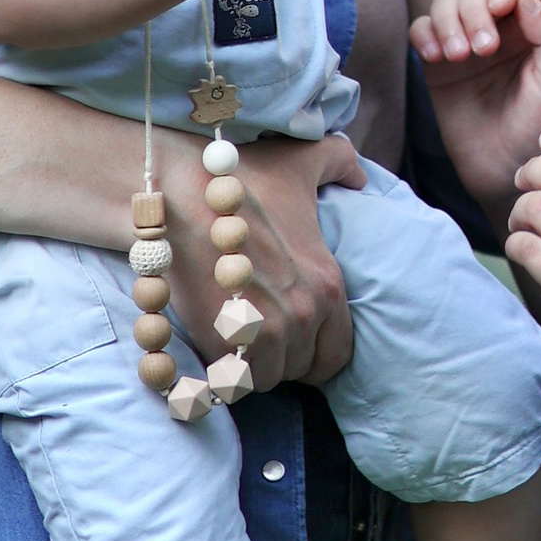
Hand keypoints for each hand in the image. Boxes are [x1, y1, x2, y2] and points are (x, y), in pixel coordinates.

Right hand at [160, 129, 362, 391]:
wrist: (180, 193)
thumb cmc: (242, 176)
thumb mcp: (303, 159)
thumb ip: (340, 163)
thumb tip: (360, 177)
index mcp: (329, 287)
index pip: (336, 355)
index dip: (315, 352)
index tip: (294, 343)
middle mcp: (302, 317)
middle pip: (298, 369)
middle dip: (280, 356)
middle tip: (257, 331)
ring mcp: (261, 336)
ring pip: (264, 378)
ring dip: (250, 365)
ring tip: (234, 335)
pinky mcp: (220, 345)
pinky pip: (230, 381)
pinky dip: (222, 370)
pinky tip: (212, 343)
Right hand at [409, 0, 540, 228]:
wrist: (509, 170)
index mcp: (532, 24)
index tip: (501, 7)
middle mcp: (498, 26)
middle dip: (474, 9)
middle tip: (482, 50)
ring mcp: (466, 42)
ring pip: (445, 2)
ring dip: (448, 21)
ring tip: (458, 57)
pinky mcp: (438, 63)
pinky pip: (421, 29)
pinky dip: (425, 34)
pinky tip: (435, 57)